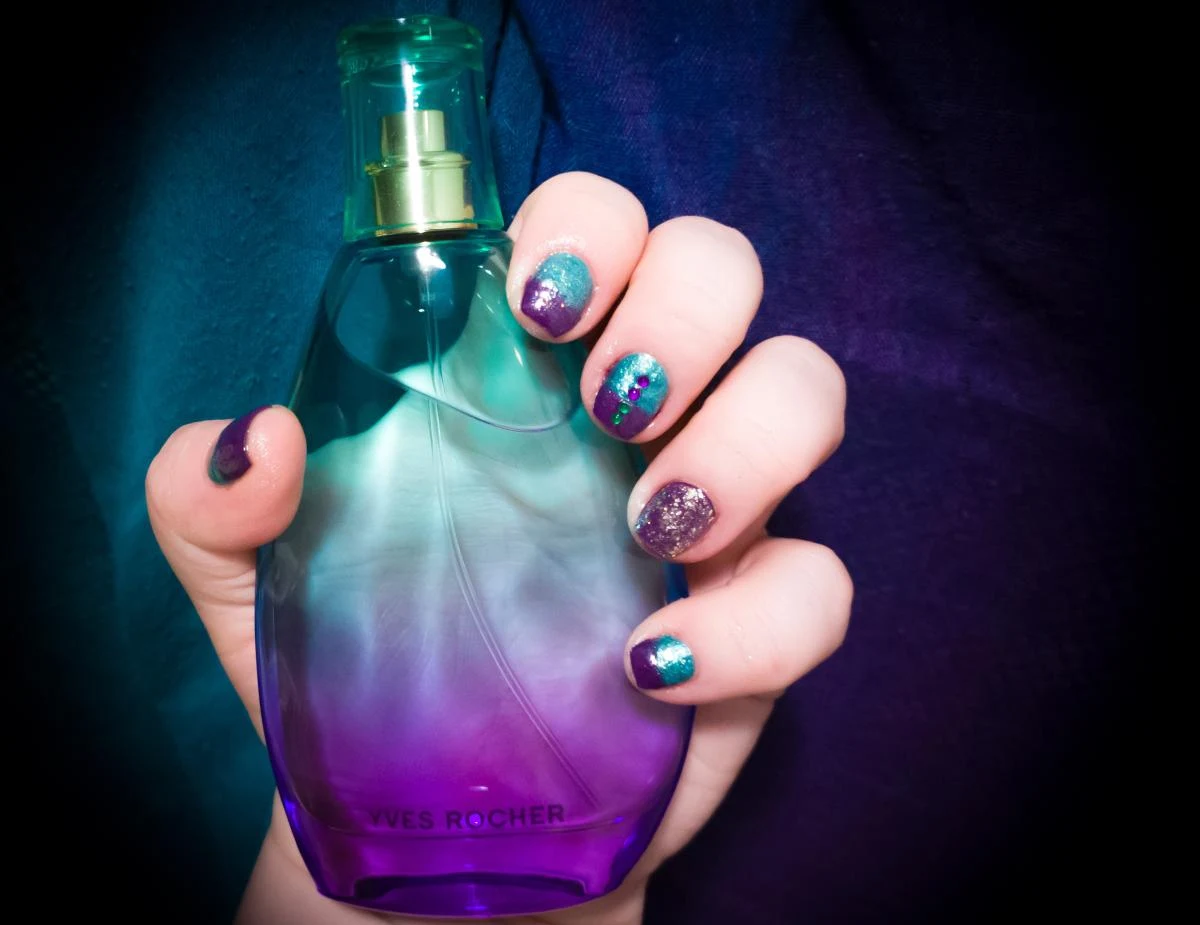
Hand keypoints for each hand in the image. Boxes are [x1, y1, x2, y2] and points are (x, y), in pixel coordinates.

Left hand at [146, 172, 851, 923]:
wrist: (431, 810)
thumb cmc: (356, 659)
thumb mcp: (249, 575)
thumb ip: (210, 498)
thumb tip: (257, 440)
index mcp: (533, 366)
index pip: (602, 224)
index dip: (593, 225)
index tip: (539, 305)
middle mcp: (641, 410)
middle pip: (725, 271)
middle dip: (684, 310)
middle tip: (604, 406)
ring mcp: (717, 509)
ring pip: (807, 392)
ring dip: (747, 437)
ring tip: (652, 521)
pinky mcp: (761, 622)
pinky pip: (819, 589)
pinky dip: (754, 621)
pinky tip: (650, 666)